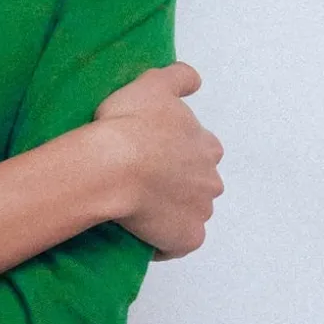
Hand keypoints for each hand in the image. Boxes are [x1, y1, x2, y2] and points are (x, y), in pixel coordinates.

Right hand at [89, 61, 223, 257]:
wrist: (113, 167)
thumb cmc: (130, 124)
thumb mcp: (152, 85)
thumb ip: (179, 78)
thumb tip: (195, 82)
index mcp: (207, 146)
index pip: (203, 151)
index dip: (180, 153)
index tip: (156, 155)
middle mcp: (211, 179)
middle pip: (200, 184)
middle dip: (180, 185)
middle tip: (146, 183)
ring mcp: (201, 211)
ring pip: (191, 214)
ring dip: (172, 213)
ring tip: (141, 211)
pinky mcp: (187, 239)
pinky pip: (178, 245)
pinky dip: (164, 243)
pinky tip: (143, 237)